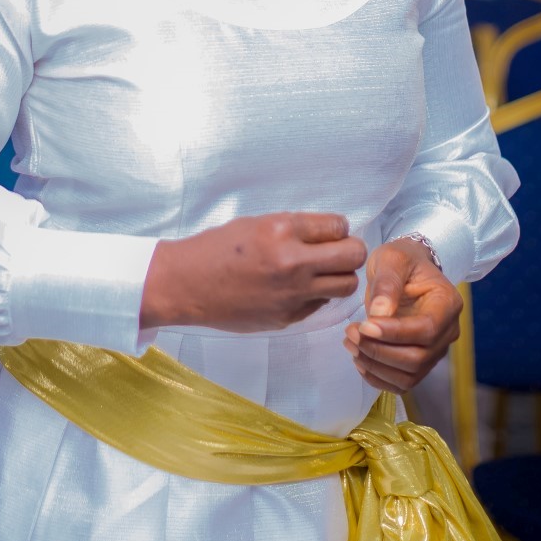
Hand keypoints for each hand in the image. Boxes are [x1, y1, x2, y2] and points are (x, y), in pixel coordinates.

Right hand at [140, 212, 367, 332]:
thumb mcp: (256, 223)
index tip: (331, 232)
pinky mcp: (287, 317)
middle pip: (353, 255)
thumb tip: (327, 234)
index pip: (339, 226)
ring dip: (340, 276)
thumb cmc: (217, 247)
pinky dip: (318, 295)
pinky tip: (300, 289)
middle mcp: (293, 261)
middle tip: (339, 251)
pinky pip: (320, 304)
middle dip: (351, 250)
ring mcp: (292, 293)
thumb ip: (293, 228)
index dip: (339, 228)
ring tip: (324, 272)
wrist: (187, 284)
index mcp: (282, 229)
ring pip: (346, 284)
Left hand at [342, 237, 461, 392]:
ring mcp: (435, 351)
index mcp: (447, 303)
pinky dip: (378, 378)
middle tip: (350, 333)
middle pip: (417, 358)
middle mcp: (448, 332)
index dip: (394, 333)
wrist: (406, 270)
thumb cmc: (401, 260)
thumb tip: (378, 315)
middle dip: (380, 350)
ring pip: (409, 375)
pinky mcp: (420, 363)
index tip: (364, 325)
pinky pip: (402, 383)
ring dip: (375, 365)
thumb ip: (387, 283)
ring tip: (350, 343)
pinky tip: (359, 359)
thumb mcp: (392, 259)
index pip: (426, 329)